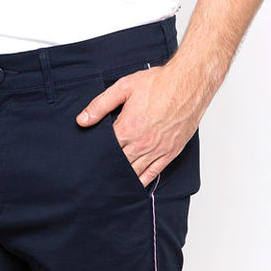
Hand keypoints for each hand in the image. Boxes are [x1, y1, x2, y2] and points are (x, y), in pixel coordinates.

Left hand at [76, 61, 207, 186]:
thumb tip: (82, 120)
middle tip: (95, 178)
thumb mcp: (124, 87)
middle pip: (118, 164)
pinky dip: (142, 181)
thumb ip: (100, 105)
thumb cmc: (159, 83)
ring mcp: (157, 150)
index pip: (106, 150)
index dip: (96, 156)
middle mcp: (141, 143)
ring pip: (134, 172)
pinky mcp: (170, 153)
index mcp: (128, 128)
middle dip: (107, 169)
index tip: (89, 161)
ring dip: (122, 178)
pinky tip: (133, 185)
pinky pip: (153, 173)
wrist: (189, 83)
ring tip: (109, 187)